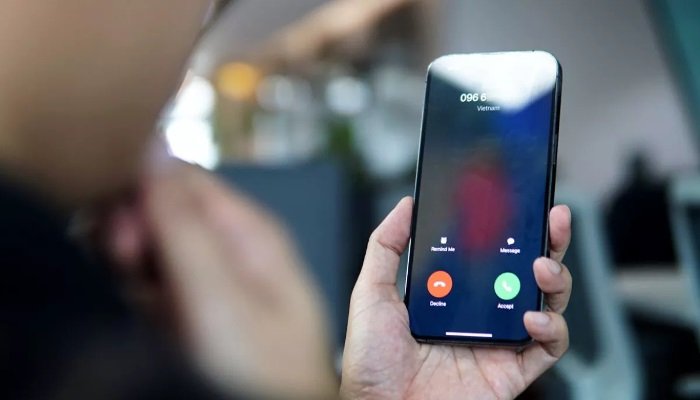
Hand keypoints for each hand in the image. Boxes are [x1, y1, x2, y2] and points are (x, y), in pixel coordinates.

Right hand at [99, 162, 336, 398]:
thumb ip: (184, 225)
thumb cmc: (270, 375)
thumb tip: (154, 152)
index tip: (125, 227)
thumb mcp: (222, 296)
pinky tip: (150, 319)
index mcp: (251, 231)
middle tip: (134, 270)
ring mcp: (210, 280)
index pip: (183, 175)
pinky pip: (150, 286)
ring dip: (133, 271)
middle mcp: (231, 249)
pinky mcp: (193, 309)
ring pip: (149, 249)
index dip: (143, 190)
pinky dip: (138, 298)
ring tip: (153, 306)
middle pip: (161, 211)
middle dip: (134, 236)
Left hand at [341, 197, 571, 399]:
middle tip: (553, 220)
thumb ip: (385, 247)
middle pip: (527, 272)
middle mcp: (481, 313)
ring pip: (546, 304)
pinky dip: (552, 330)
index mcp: (453, 292)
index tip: (520, 199)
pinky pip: (548, 348)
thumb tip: (405, 206)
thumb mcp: (372, 293)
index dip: (511, 227)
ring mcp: (499, 341)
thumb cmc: (371, 360)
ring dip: (555, 280)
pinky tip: (532, 317)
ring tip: (542, 266)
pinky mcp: (511, 371)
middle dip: (548, 242)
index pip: (491, 253)